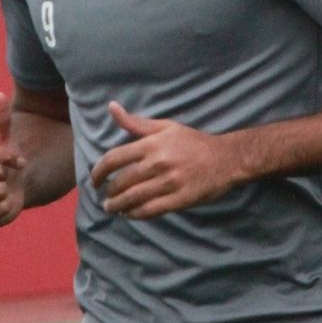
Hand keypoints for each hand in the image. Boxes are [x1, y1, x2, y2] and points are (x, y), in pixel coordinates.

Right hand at [0, 92, 27, 227]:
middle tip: (5, 175)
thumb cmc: (4, 160)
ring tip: (2, 188)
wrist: (12, 187)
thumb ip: (1, 118)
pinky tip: (2, 202)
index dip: (7, 156)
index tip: (13, 158)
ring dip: (6, 190)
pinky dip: (5, 207)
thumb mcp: (5, 138)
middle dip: (7, 173)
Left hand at [90, 102, 242, 219]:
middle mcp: (158, 163)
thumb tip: (111, 107)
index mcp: (152, 144)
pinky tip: (130, 214)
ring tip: (112, 208)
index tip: (94, 181)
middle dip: (108, 193)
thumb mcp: (165, 127)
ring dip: (118, 206)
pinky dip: (136, 214)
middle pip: (121, 181)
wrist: (227, 158)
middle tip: (105, 198)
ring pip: (133, 198)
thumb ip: (136, 122)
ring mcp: (169, 182)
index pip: (114, 158)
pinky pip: (150, 210)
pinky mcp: (180, 199)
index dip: (99, 172)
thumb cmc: (193, 142)